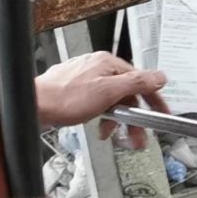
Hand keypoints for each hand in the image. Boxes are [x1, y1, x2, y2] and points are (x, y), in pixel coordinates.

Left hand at [35, 52, 169, 148]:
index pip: (141, 80)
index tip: (161, 112)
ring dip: (117, 119)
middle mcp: (98, 67)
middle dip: (133, 116)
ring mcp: (86, 77)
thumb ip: (138, 83)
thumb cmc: (65, 99)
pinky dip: (102, 115)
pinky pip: (98, 102)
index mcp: (108, 63)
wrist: (35, 106)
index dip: (154, 99)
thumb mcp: (109, 92)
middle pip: (126, 92)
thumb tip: (160, 77)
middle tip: (138, 134)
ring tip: (115, 133)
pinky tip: (100, 125)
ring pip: (112, 99)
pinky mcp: (76, 88)